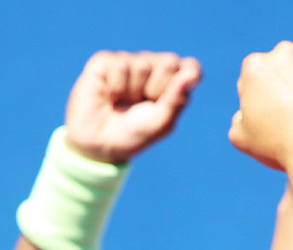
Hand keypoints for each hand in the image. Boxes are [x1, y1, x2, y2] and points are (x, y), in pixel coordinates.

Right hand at [64, 51, 201, 164]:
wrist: (100, 145)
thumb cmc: (134, 134)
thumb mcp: (161, 123)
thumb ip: (178, 98)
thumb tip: (192, 75)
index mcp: (171, 80)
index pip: (191, 67)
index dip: (182, 83)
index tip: (167, 102)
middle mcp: (152, 66)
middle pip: (170, 62)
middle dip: (157, 89)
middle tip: (142, 104)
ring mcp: (129, 61)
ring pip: (142, 65)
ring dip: (133, 91)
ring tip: (123, 101)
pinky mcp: (106, 61)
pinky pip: (120, 66)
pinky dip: (116, 87)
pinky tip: (109, 95)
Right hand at [229, 42, 292, 171]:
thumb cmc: (277, 147)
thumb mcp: (240, 137)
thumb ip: (238, 117)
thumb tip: (246, 112)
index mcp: (255, 65)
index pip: (252, 78)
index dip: (256, 97)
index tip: (265, 116)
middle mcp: (285, 53)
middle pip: (279, 68)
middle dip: (281, 85)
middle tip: (286, 115)